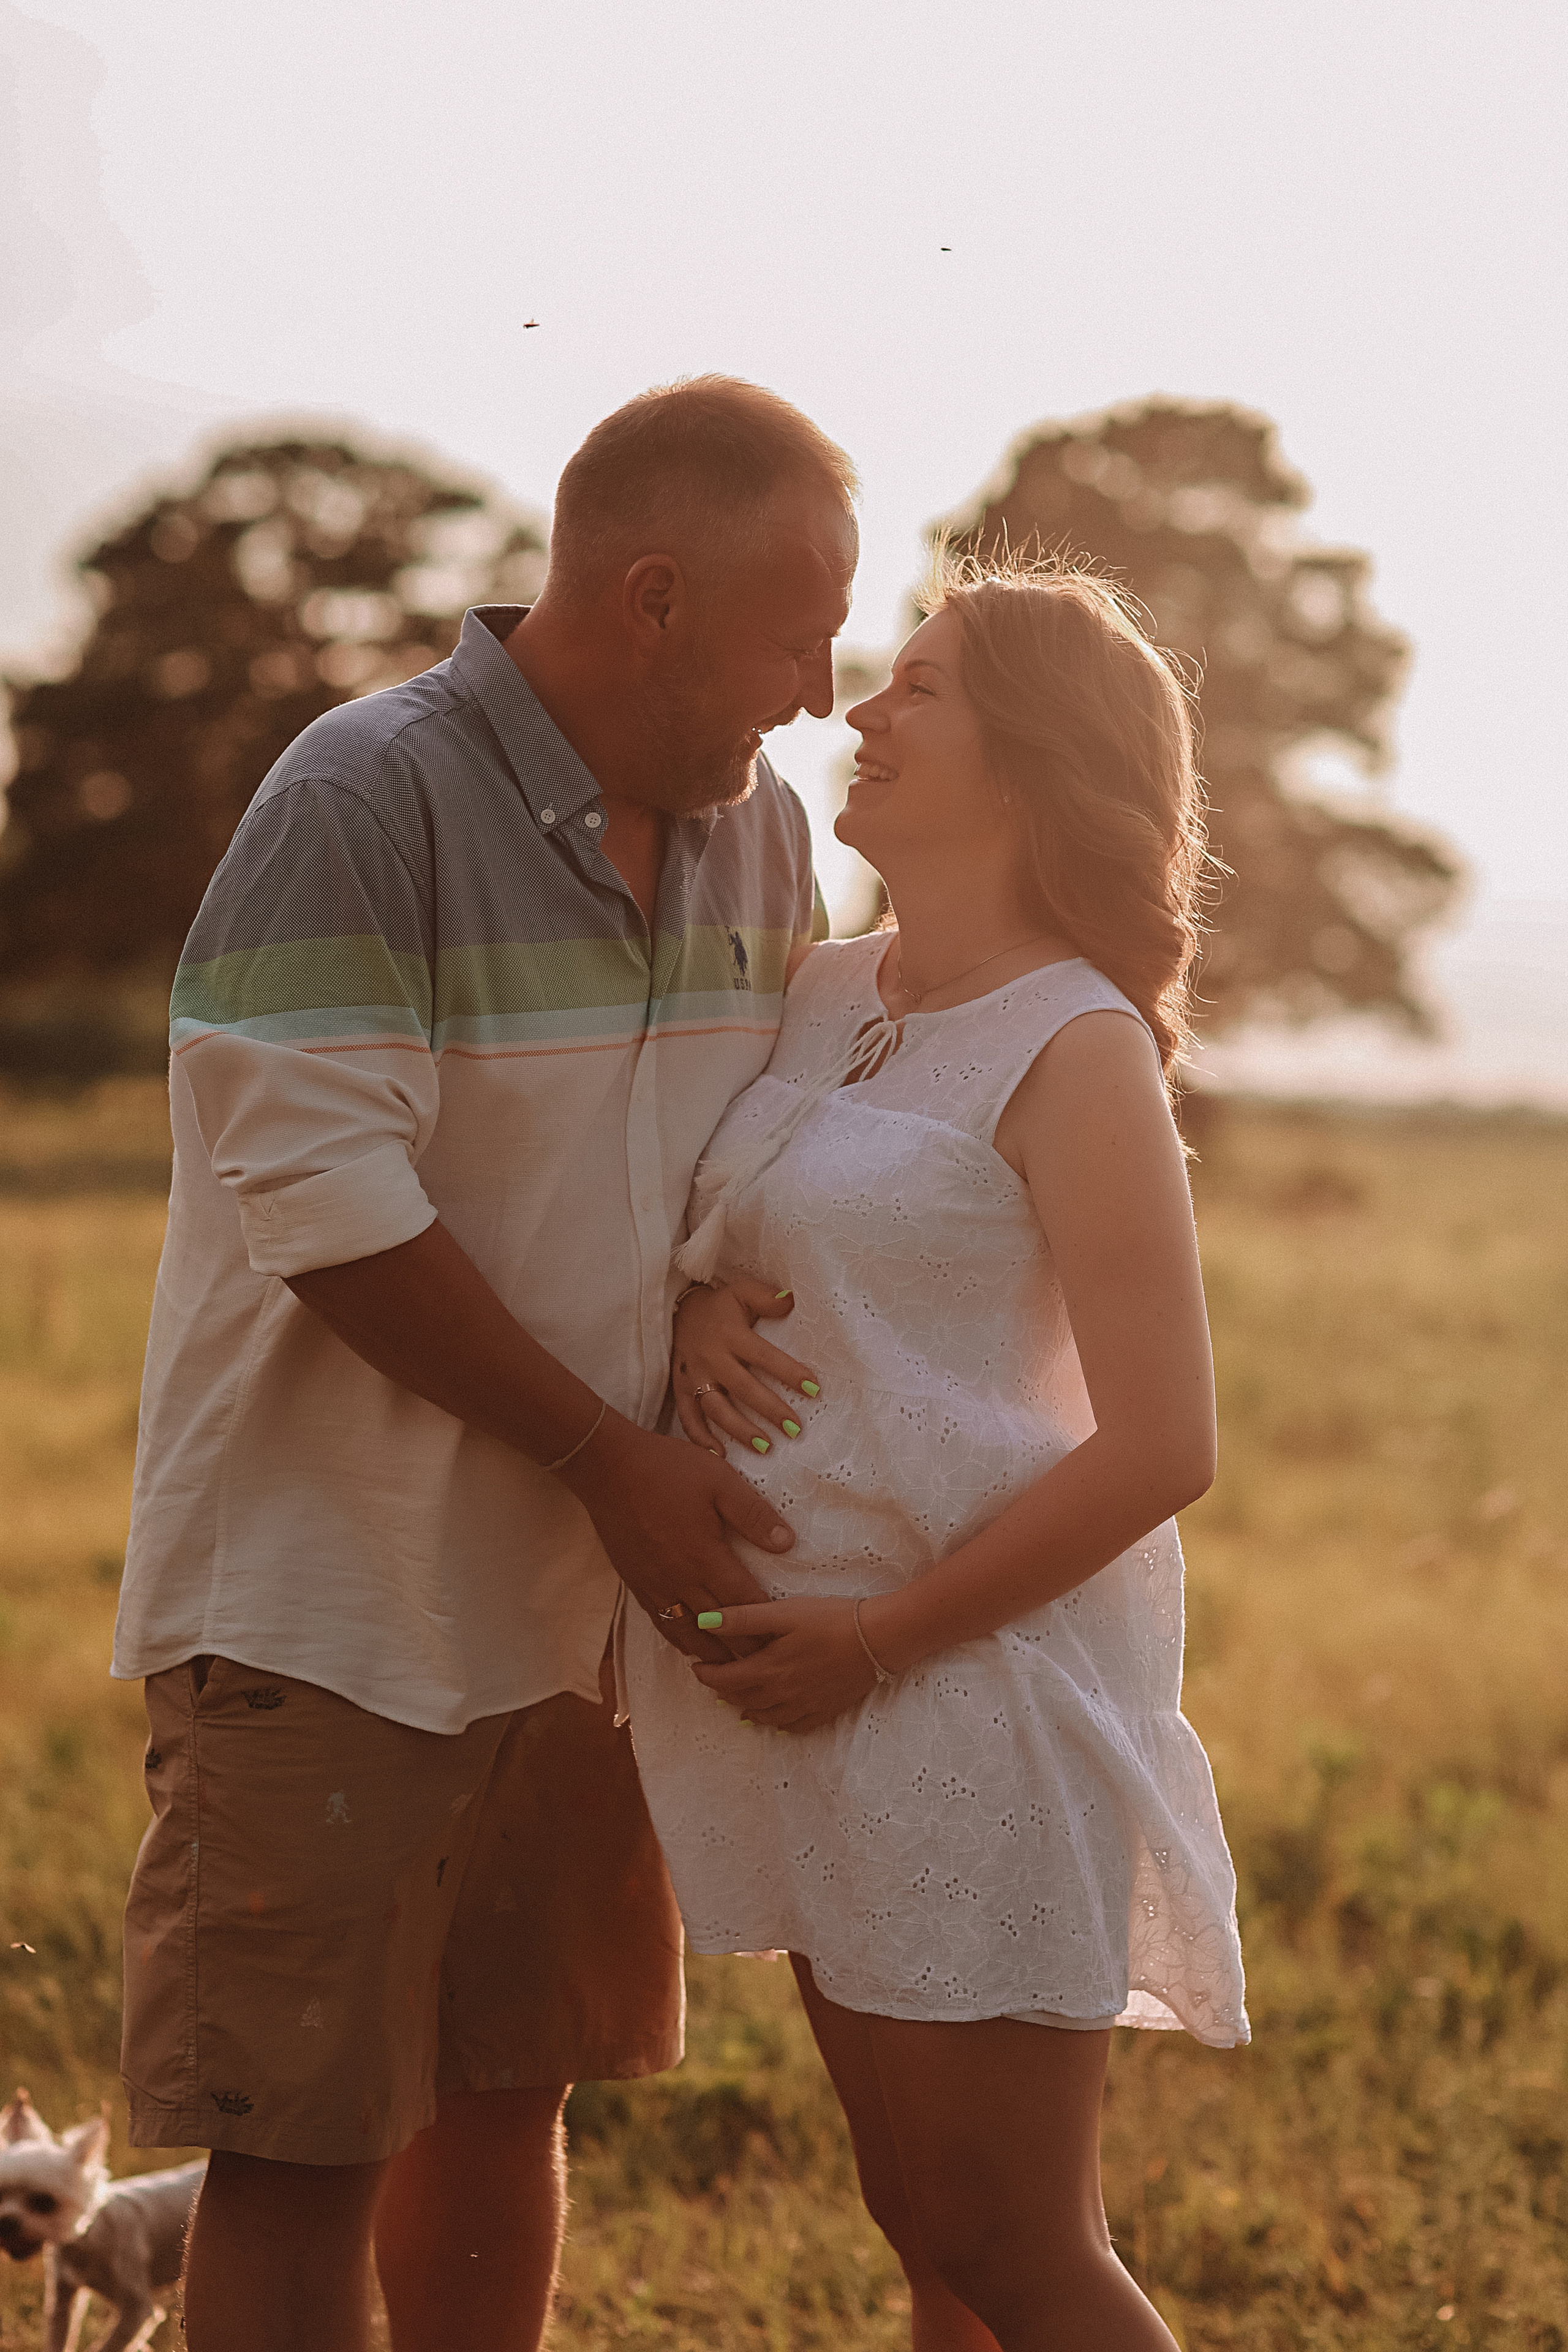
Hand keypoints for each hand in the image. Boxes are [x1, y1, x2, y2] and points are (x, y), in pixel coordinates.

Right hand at [556, 1415, 792, 1661]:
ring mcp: (655, 1584)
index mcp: (705, 1557)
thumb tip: (786, 1543)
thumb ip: (753, 1514)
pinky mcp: (636, 1582)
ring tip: (730, 1669)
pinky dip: (679, 1639)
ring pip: (687, 1632)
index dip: (765, 1625)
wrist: (608, 1469)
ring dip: (710, 1652)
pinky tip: (689, 1644)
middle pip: (718, 1626)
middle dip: (743, 1649)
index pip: (743, 1603)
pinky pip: (661, 1621)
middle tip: (765, 1666)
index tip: (783, 1641)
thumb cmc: (667, 1469)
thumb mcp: (719, 1481)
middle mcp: (680, 1579)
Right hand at [673, 1274, 821, 1454]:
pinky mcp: (679, 1389)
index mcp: (730, 1334)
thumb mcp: (741, 1292)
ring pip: (716, 1408)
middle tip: (795, 1429)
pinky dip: (700, 1439)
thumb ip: (766, 1297)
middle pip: (743, 1388)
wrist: (675, 1310)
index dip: (788, 1372)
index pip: (763, 1356)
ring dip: (740, 1430)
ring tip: (765, 1448)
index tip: (814, 1389)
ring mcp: (693, 1376)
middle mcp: (712, 1358)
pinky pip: (688, 1418)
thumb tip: (792, 1300)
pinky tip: (720, 1456)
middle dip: (770, 1410)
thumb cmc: (719, 1306)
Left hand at [687, 1598, 880, 1730]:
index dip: (706, 1675)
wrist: (879, 1639)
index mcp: (769, 1669)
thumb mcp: (784, 1612)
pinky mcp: (825, 1710)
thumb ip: (744, 1619)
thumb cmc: (831, 1619)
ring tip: (739, 1701)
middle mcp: (782, 1694)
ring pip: (765, 1717)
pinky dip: (778, 1724)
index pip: (725, 1680)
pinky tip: (776, 1718)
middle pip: (743, 1700)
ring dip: (747, 1709)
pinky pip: (794, 1727)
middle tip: (715, 1682)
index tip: (697, 1667)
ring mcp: (805, 1706)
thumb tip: (703, 1621)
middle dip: (724, 1692)